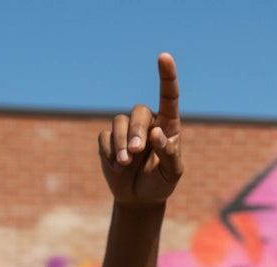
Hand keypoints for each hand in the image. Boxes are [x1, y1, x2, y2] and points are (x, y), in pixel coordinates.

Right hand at [98, 53, 182, 204]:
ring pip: (119, 123)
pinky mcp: (109, 138)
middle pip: (139, 112)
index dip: (167, 76)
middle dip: (136, 131)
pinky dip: (110, 152)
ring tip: (125, 163)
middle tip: (136, 151)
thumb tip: (157, 134)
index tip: (165, 57)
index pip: (169, 98)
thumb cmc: (160, 183)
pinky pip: (105, 137)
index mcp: (168, 126)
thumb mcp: (171, 174)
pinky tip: (117, 167)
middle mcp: (147, 123)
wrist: (139, 198)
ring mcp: (127, 129)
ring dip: (121, 143)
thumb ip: (169, 155)